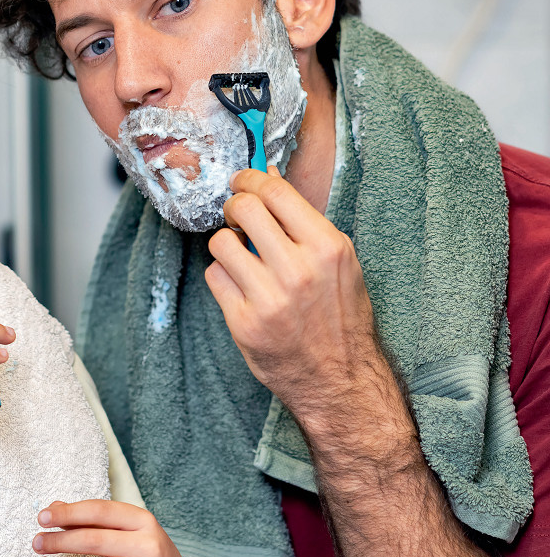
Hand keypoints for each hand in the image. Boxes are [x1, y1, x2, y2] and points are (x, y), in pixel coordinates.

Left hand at [32, 500, 190, 556]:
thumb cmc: (142, 553)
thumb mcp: (125, 530)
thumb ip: (92, 518)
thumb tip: (54, 508)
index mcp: (144, 520)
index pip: (100, 511)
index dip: (69, 513)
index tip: (42, 517)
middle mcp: (150, 546)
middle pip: (94, 541)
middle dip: (59, 542)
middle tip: (36, 544)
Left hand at [206, 167, 388, 434]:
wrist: (341, 379)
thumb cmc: (340, 316)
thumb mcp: (337, 262)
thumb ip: (303, 220)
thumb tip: (267, 177)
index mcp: (328, 248)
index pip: (275, 192)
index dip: (250, 179)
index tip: (242, 181)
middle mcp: (299, 270)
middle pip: (243, 209)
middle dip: (234, 206)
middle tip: (237, 216)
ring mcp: (270, 298)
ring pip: (221, 242)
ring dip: (226, 245)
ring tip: (241, 257)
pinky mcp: (245, 323)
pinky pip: (215, 277)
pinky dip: (223, 277)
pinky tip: (241, 286)